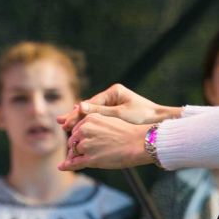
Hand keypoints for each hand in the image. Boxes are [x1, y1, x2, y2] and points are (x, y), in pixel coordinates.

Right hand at [57, 83, 180, 130]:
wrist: (158, 120)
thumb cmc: (142, 116)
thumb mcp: (119, 114)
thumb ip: (99, 111)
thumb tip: (79, 106)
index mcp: (113, 91)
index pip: (91, 103)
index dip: (77, 113)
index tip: (66, 122)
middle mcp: (112, 95)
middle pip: (90, 106)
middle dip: (75, 115)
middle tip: (60, 122)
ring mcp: (113, 103)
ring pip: (92, 111)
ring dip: (80, 119)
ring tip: (64, 125)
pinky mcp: (115, 111)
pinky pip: (98, 116)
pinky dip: (89, 122)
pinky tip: (79, 126)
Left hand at [57, 113, 150, 170]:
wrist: (138, 143)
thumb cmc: (127, 132)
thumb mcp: (108, 120)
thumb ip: (93, 123)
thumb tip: (78, 126)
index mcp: (90, 118)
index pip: (77, 129)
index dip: (79, 137)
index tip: (83, 142)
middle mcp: (85, 130)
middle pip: (73, 140)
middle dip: (76, 146)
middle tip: (86, 152)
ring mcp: (87, 145)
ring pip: (74, 152)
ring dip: (76, 156)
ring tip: (88, 158)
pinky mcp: (91, 159)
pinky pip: (75, 163)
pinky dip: (67, 166)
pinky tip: (62, 167)